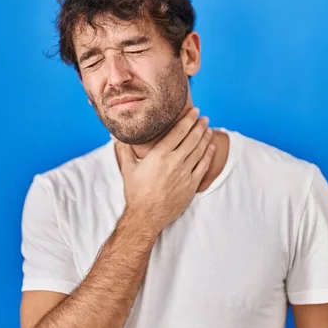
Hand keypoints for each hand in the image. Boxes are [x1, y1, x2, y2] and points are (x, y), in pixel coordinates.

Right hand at [115, 108, 215, 235]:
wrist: (146, 216)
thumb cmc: (136, 192)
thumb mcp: (128, 168)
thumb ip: (124, 149)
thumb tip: (116, 135)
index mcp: (159, 155)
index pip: (178, 131)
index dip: (188, 119)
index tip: (194, 111)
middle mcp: (174, 162)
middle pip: (192, 138)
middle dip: (199, 125)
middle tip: (204, 117)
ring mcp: (185, 174)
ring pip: (200, 150)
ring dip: (205, 137)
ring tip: (208, 128)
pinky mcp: (191, 185)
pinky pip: (204, 166)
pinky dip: (209, 154)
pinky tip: (211, 147)